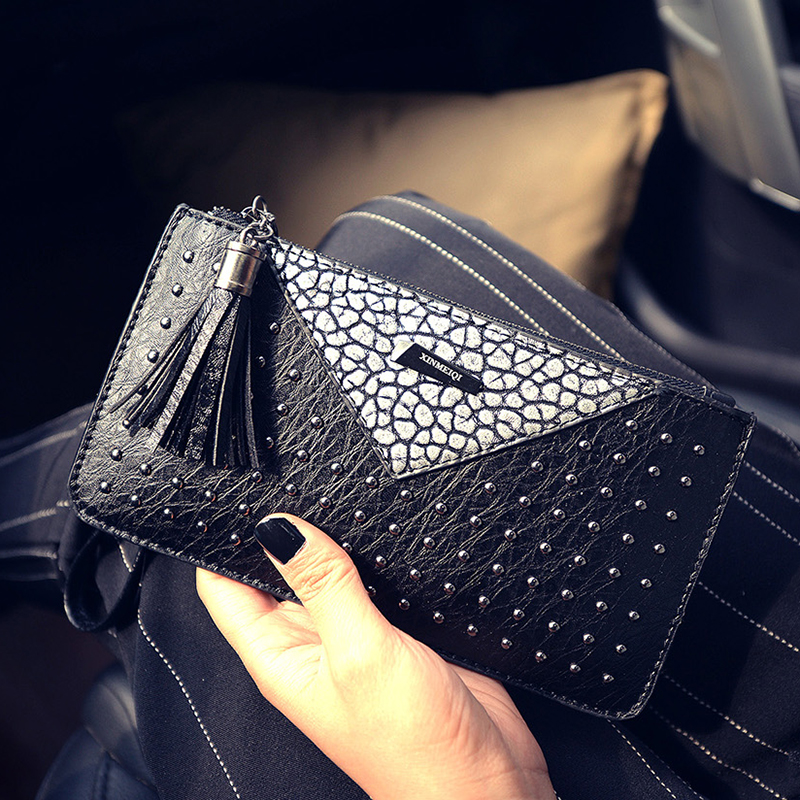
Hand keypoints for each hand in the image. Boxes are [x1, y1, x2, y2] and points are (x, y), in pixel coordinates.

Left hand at [196, 514, 554, 799]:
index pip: (225, 589)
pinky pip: (371, 582)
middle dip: (278, 531)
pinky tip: (380, 530)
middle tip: (285, 480)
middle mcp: (311, 644)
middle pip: (274, 574)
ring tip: (330, 493)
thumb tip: (280, 528)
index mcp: (281, 656)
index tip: (228, 497)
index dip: (220, 542)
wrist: (483, 782)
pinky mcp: (395, 632)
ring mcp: (353, 637)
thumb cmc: (413, 745)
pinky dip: (371, 556)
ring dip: (328, 540)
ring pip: (326, 573)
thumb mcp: (359, 653)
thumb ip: (323, 586)